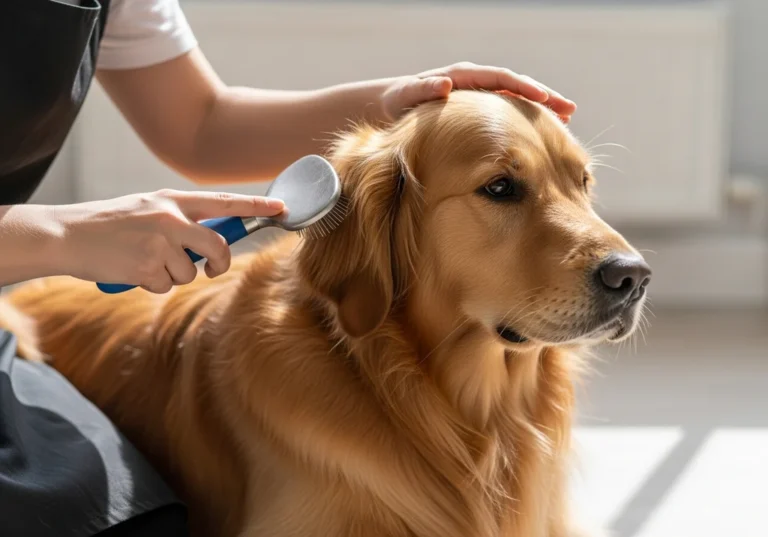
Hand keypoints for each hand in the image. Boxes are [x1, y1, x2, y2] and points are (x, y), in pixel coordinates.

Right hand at [52, 189, 283, 292]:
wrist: (65, 235)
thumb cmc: (108, 225)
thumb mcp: (146, 209)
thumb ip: (178, 219)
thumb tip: (211, 242)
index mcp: (171, 200)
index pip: (224, 202)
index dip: (256, 205)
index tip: (281, 208)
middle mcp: (170, 218)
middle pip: (218, 246)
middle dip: (219, 263)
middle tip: (211, 268)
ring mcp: (160, 242)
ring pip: (190, 272)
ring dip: (171, 275)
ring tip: (143, 261)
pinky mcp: (148, 267)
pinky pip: (167, 285)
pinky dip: (153, 284)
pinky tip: (132, 270)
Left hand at [380, 61, 576, 122]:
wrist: (395, 105)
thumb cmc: (401, 102)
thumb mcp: (408, 95)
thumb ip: (425, 89)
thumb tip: (445, 84)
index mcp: (466, 77)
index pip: (502, 78)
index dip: (523, 87)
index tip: (543, 99)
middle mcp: (478, 82)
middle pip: (518, 86)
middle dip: (544, 97)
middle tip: (569, 109)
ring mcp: (482, 95)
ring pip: (518, 99)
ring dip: (541, 108)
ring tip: (566, 119)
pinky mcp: (481, 109)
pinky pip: (509, 112)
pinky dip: (526, 118)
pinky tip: (542, 131)